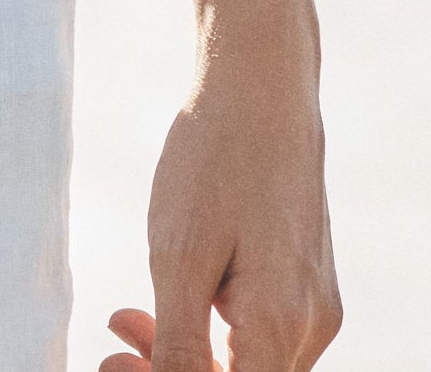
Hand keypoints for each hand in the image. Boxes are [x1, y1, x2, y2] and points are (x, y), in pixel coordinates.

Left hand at [101, 47, 342, 371]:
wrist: (261, 87)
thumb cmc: (215, 162)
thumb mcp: (178, 256)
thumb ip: (179, 343)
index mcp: (280, 327)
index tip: (114, 362)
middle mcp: (311, 328)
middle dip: (172, 371)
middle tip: (114, 344)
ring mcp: (316, 307)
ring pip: (250, 362)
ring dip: (188, 352)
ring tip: (127, 318)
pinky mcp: (309, 285)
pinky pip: (261, 333)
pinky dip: (213, 326)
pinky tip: (175, 294)